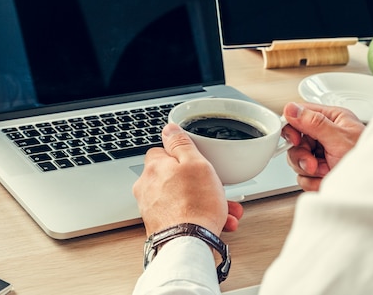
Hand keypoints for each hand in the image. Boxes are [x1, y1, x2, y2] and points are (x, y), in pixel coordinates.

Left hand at [133, 123, 242, 237]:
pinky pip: (182, 216)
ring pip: (183, 198)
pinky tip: (216, 223)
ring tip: (224, 210)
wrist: (188, 244)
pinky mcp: (160, 225)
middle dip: (201, 184)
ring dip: (205, 202)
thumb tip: (169, 128)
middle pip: (176, 177)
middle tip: (216, 189)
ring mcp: (152, 208)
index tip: (199, 163)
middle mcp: (147, 187)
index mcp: (154, 167)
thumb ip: (181, 144)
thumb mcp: (196, 163)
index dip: (185, 157)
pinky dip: (199, 218)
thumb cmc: (194, 206)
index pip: (164, 152)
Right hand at [281, 102, 364, 191]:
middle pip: (295, 141)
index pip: (299, 115)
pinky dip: (312, 181)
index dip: (292, 127)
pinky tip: (326, 180)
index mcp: (332, 119)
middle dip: (302, 155)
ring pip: (296, 160)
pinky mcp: (318, 172)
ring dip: (308, 170)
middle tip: (313, 163)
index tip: (295, 140)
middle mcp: (324, 136)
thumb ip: (315, 123)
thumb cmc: (369, 161)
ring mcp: (321, 155)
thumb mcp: (340, 139)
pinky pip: (302, 176)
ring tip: (325, 171)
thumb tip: (292, 109)